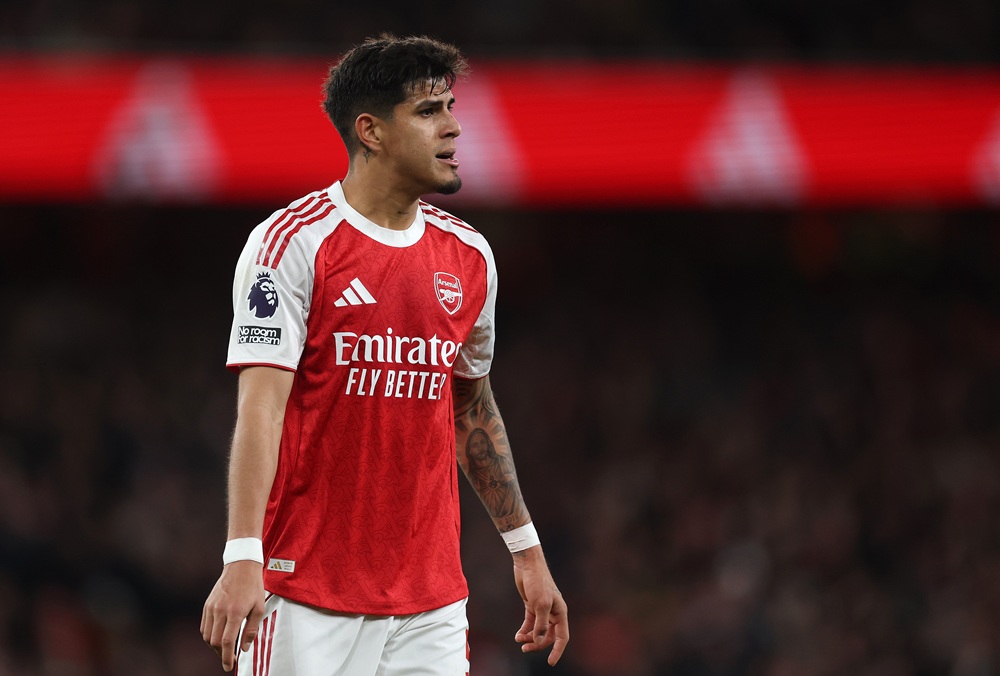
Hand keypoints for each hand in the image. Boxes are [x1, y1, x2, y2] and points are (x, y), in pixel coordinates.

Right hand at [201, 561, 265, 671]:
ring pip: (207, 636)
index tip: (228, 665)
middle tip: (229, 657)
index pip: (227, 641)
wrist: (241, 567)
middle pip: (215, 641)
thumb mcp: (259, 608)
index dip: (226, 657)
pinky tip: (218, 637)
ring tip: (224, 648)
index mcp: (235, 612)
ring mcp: (211, 607)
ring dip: (214, 646)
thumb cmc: (253, 587)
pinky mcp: (207, 605)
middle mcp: (220, 610)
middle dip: (221, 653)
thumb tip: (244, 648)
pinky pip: (204, 627)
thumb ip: (251, 629)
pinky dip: (209, 636)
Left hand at [512, 547, 568, 665]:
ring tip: (519, 640)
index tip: (550, 662)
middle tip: (525, 648)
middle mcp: (553, 612)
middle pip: (549, 636)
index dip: (557, 650)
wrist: (527, 565)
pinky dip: (524, 630)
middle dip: (538, 644)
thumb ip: (540, 624)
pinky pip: (530, 624)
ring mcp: (542, 610)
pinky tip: (518, 635)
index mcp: (560, 612)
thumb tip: (538, 640)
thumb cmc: (537, 582)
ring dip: (530, 638)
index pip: (562, 636)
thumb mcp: (540, 604)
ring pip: (538, 631)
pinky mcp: (532, 606)